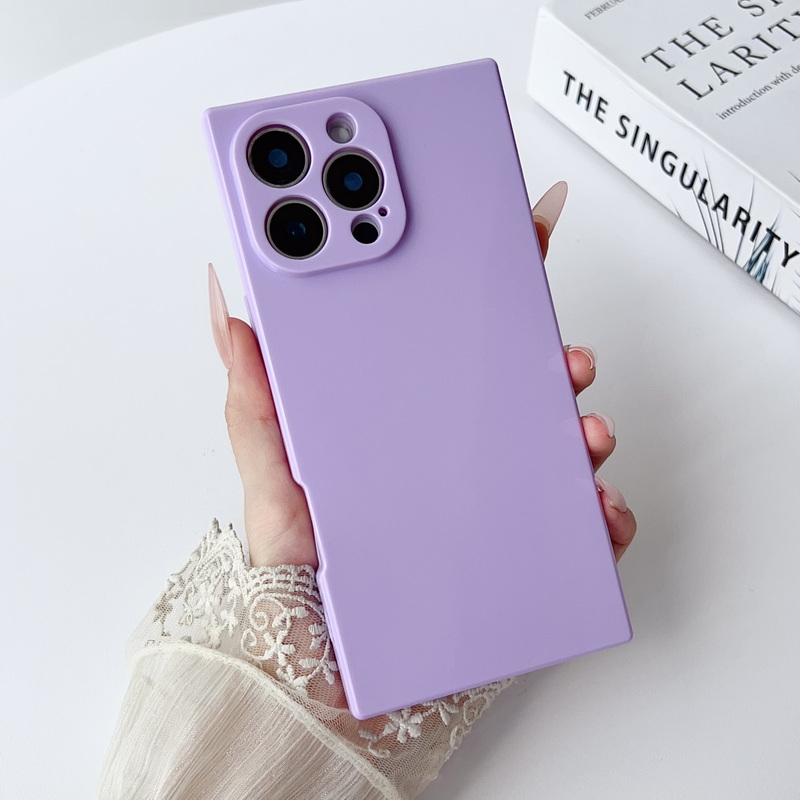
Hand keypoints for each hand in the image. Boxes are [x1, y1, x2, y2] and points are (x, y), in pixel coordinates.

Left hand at [209, 182, 636, 567]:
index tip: (522, 236)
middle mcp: (453, 448)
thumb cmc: (295, 559)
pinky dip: (597, 513)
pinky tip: (595, 505)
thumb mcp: (268, 461)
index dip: (491, 283)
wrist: (316, 657)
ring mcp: (488, 497)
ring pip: (557, 447)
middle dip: (555, 357)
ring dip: (584, 428)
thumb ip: (252, 383)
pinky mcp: (513, 551)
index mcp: (404, 412)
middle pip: (520, 385)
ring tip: (581, 427)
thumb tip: (227, 294)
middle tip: (564, 351)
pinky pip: (573, 527)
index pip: (452, 335)